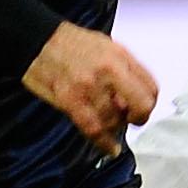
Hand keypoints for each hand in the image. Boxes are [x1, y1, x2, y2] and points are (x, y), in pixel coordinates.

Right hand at [21, 22, 157, 155]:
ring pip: (116, 121)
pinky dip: (104, 143)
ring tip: (108, 124)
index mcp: (120, 56)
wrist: (37, 40)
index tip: (142, 108)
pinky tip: (110, 148)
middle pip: (141, 105)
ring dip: (115, 127)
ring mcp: (91, 86)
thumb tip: (135, 93)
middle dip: (139, 118)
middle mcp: (110, 70)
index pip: (151, 88)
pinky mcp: (71, 100)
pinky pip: (94, 129)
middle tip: (131, 120)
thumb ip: (124, 68)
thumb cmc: (70, 43)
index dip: (149, 103)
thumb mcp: (106, 45)